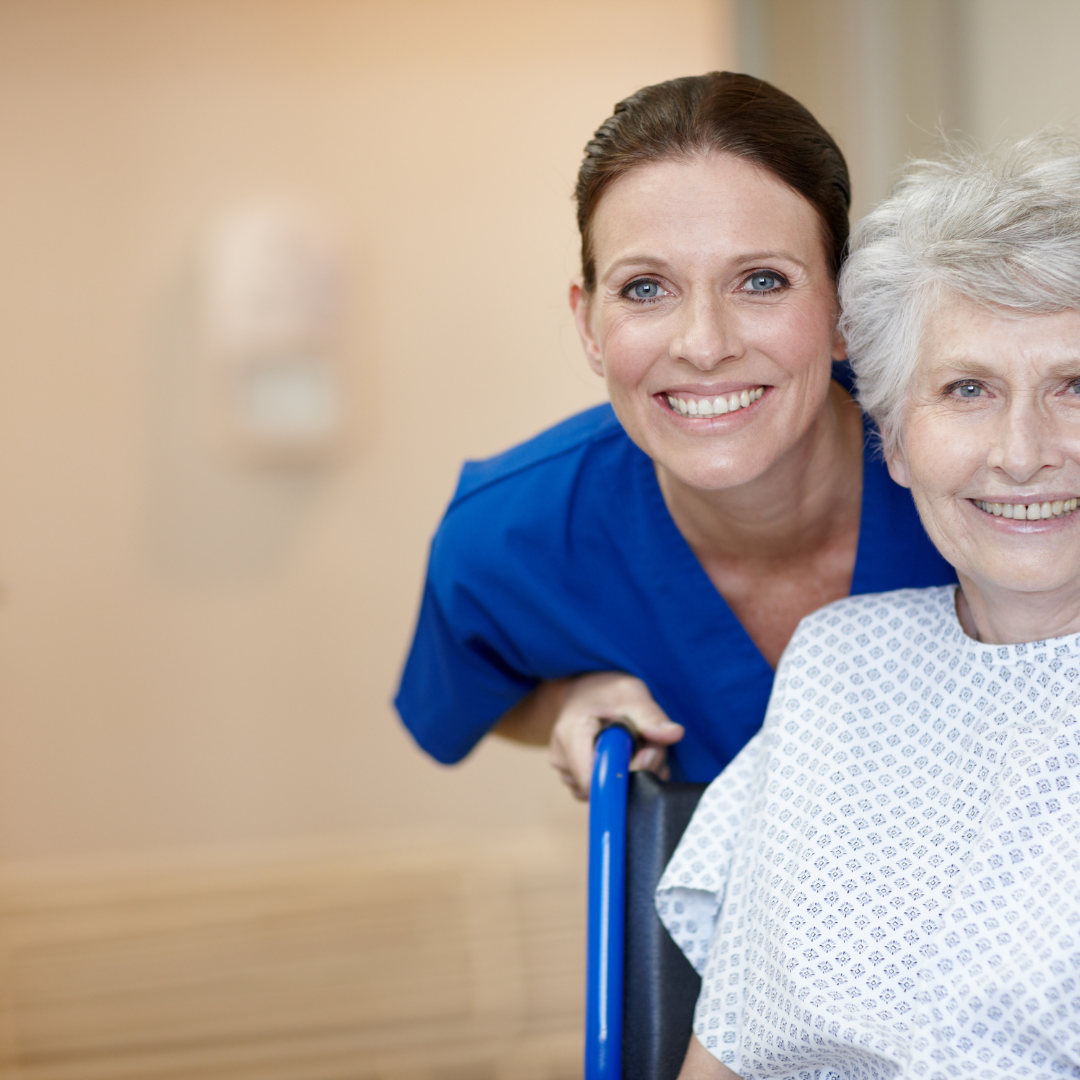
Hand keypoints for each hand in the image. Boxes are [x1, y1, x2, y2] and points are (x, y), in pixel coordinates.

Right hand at [547, 672, 683, 799]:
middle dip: (636, 771)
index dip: (626, 775)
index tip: (645, 752)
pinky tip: (627, 755)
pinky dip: (621, 777)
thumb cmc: (606, 690)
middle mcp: (562, 757)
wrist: (586, 691)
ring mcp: (566, 770)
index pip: (594, 781)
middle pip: (603, 788)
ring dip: (632, 774)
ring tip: (635, 745)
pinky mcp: (575, 778)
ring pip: (606, 791)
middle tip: (648, 744)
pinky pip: (602, 790)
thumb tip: (674, 734)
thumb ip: (651, 716)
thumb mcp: (631, 693)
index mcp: (571, 734)